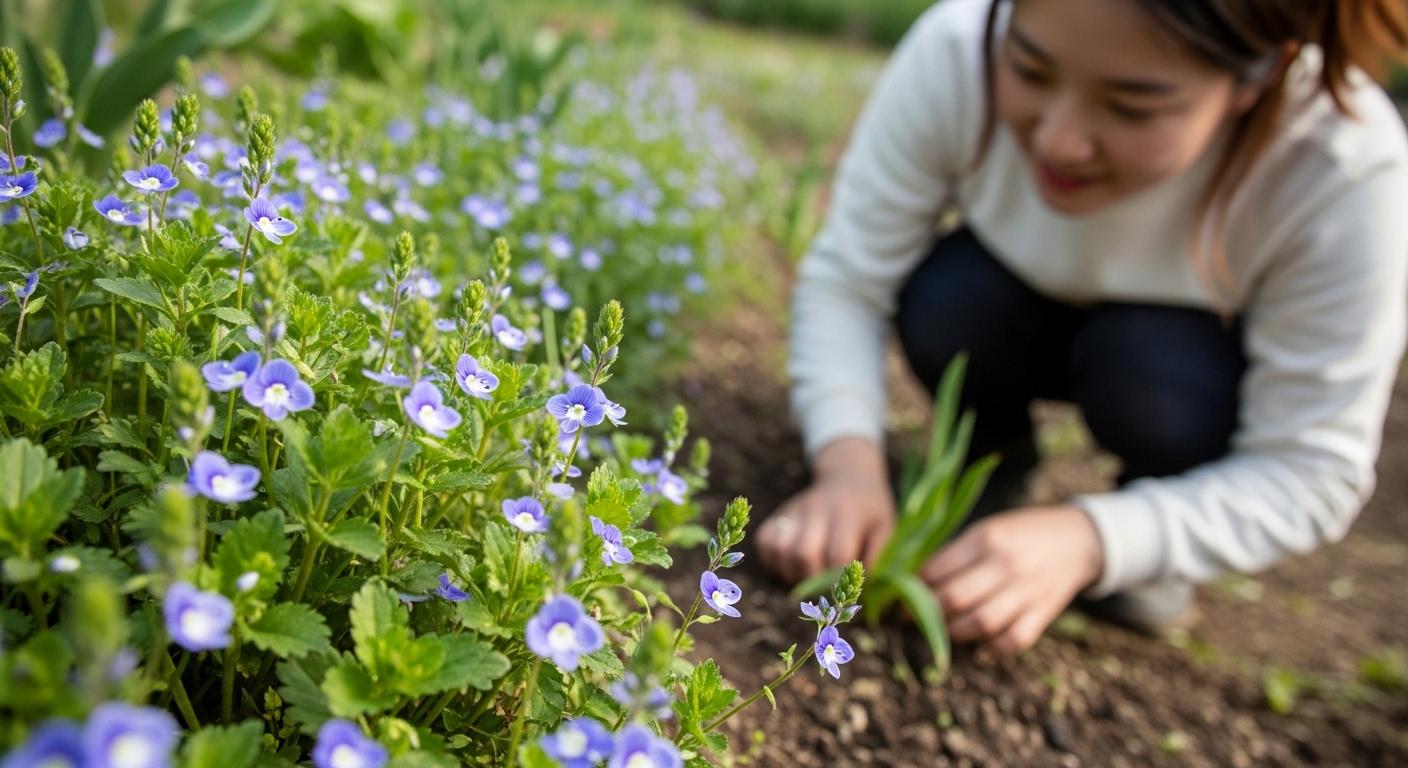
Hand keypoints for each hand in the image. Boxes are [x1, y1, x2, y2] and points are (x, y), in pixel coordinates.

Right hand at [758, 437, 894, 583]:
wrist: (849, 475)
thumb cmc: (871, 510)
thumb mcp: (887, 528)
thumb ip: (882, 558)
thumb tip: (868, 590)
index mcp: (848, 513)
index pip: (838, 554)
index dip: (841, 579)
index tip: (847, 588)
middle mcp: (817, 509)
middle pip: (804, 554)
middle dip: (814, 579)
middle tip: (826, 584)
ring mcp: (794, 510)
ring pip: (780, 550)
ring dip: (792, 572)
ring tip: (809, 573)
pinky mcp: (778, 515)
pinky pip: (764, 542)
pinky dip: (774, 560)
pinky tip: (793, 563)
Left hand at [921, 504, 1104, 653]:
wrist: (1077, 540)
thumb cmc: (1021, 534)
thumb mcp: (988, 529)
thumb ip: (956, 553)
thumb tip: (915, 580)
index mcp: (986, 538)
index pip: (939, 569)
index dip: (913, 586)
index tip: (900, 595)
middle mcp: (1005, 565)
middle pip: (955, 598)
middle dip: (927, 612)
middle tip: (912, 617)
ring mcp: (1026, 592)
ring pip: (981, 623)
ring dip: (955, 632)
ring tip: (943, 629)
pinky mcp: (1043, 614)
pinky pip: (1014, 640)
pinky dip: (993, 646)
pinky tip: (982, 639)